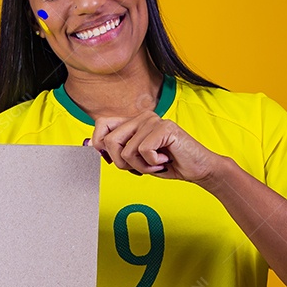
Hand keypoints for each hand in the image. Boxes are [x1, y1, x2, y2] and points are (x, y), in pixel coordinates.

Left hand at [91, 112, 218, 183]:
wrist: (197, 169)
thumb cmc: (167, 164)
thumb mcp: (135, 159)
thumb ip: (114, 150)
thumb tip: (89, 144)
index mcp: (133, 122)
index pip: (101, 124)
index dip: (100, 144)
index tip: (114, 159)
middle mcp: (142, 117)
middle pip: (110, 141)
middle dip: (122, 163)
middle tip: (140, 166)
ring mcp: (153, 120)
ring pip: (126, 150)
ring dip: (140, 166)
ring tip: (156, 163)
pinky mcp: (164, 127)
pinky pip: (143, 151)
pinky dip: (152, 164)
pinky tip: (165, 159)